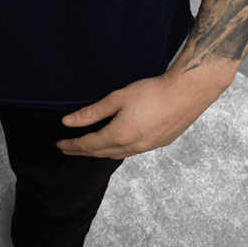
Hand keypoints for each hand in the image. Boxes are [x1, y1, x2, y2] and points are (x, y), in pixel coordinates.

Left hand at [56, 63, 231, 158]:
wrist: (187, 92)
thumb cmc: (152, 91)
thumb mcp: (117, 98)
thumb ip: (91, 113)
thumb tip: (68, 122)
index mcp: (120, 135)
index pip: (89, 145)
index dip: (73, 145)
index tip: (60, 145)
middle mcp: (134, 146)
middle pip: (101, 153)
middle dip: (83, 151)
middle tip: (69, 148)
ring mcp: (148, 147)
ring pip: (118, 155)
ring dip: (101, 153)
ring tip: (89, 148)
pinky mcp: (161, 143)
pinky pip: (133, 152)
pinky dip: (119, 150)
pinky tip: (118, 144)